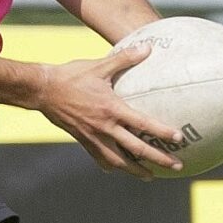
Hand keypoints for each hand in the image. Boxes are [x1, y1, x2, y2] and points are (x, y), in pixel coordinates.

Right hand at [35, 42, 184, 177]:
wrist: (43, 90)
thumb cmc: (72, 76)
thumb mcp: (99, 65)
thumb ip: (125, 58)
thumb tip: (148, 47)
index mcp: (111, 109)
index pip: (142, 124)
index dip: (161, 132)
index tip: (179, 138)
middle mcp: (104, 128)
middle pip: (136, 149)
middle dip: (158, 159)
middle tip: (177, 167)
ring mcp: (93, 137)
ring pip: (119, 161)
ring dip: (136, 170)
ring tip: (150, 176)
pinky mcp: (83, 141)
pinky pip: (100, 158)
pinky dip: (112, 165)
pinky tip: (119, 168)